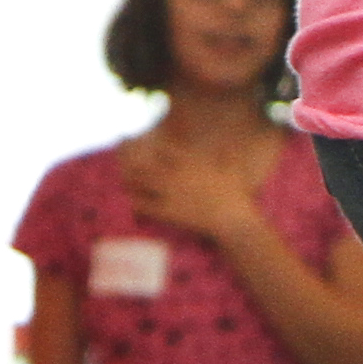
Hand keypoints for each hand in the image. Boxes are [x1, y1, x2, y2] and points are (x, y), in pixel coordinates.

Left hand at [113, 134, 261, 245]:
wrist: (233, 220)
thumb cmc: (236, 195)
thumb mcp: (234, 170)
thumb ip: (228, 155)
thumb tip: (229, 144)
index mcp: (189, 162)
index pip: (164, 150)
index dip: (156, 152)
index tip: (153, 155)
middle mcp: (175, 174)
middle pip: (146, 166)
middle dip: (136, 167)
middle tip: (129, 169)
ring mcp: (168, 192)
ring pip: (139, 183)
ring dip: (131, 183)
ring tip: (126, 184)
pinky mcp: (165, 211)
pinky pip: (142, 205)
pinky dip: (135, 204)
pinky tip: (134, 205)